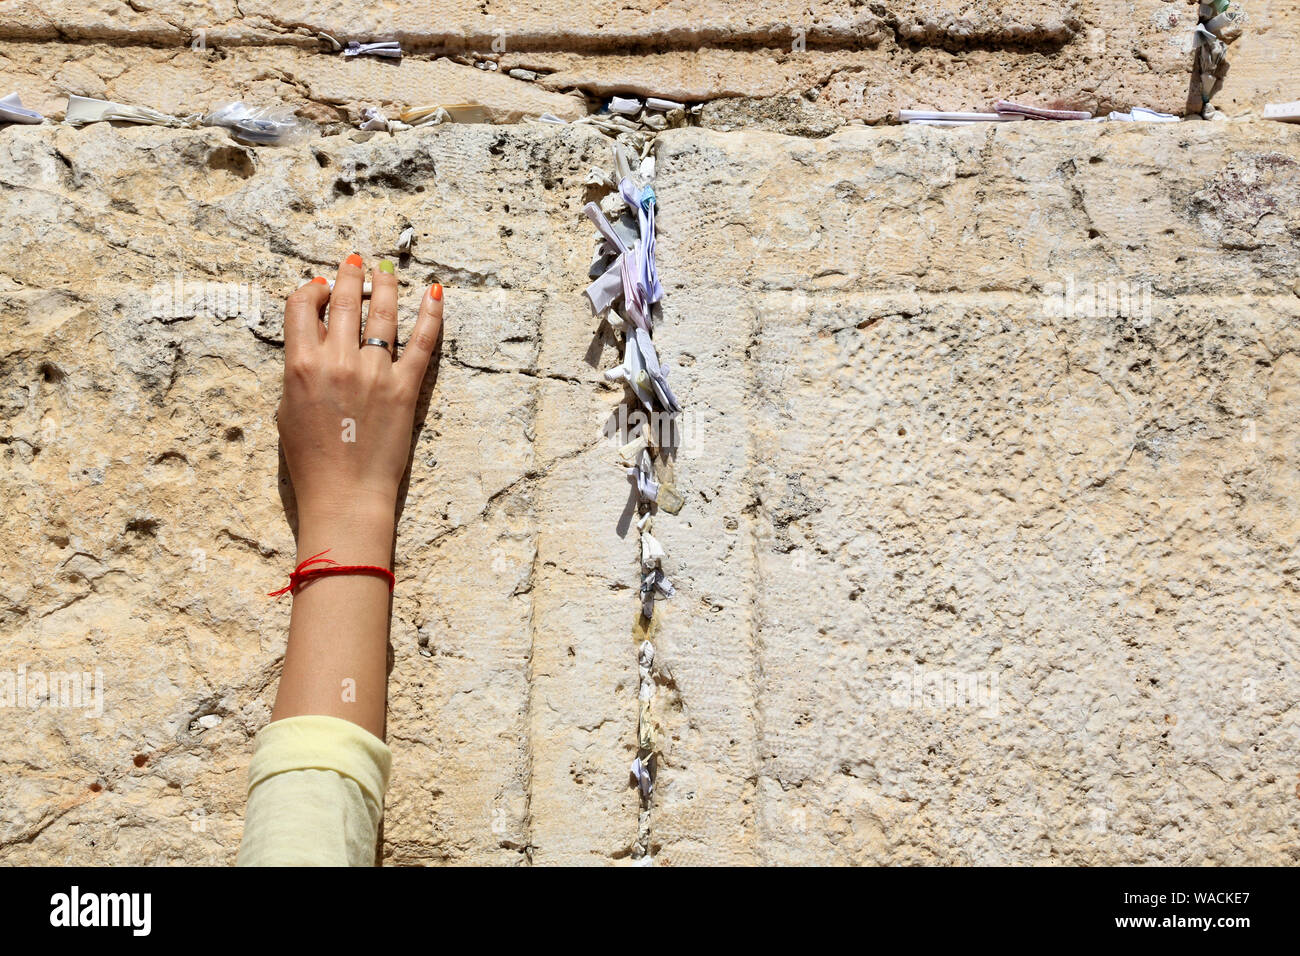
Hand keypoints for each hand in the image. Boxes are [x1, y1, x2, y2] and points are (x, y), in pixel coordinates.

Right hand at [277, 255, 442, 522]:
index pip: (302, 307)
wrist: (345, 493)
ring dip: (384, 286)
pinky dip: (431, 315)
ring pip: (382, 313)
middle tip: (355, 262)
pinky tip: (434, 293)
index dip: (310, 289)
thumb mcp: (287, 409)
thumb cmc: (311, 460)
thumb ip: (298, 371)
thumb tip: (311, 342)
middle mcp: (338, 361)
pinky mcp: (405, 387)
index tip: (319, 286)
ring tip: (386, 270)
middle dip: (349, 275)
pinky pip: (423, 342)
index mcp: (301, 364)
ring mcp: (375, 372)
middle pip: (344, 301)